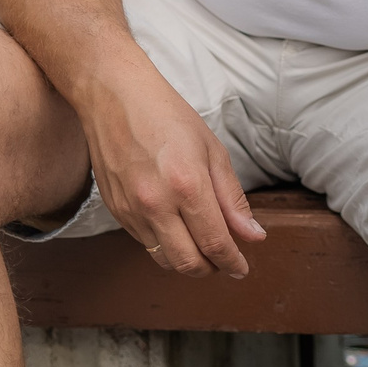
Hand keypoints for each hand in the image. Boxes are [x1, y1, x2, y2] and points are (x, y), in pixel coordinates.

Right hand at [80, 53, 265, 276]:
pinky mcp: (116, 211)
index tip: (242, 268)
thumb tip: (253, 235)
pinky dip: (165, 245)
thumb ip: (232, 198)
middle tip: (225, 261)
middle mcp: (156, 204)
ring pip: (164, 259)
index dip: (232, 262)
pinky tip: (177, 228)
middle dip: (211, 268)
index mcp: (188, 185)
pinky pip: (145, 243)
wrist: (114, 98)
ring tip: (203, 246)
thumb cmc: (168, 117)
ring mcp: (131, 210)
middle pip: (188, 262)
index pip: (215, 243)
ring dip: (187, 261)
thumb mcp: (213, 150)